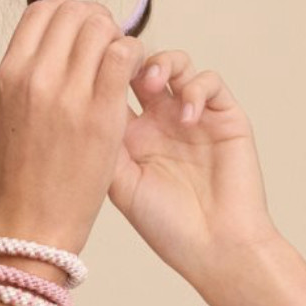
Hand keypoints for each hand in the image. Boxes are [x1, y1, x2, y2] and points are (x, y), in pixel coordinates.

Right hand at [0, 0, 145, 254]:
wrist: (29, 225)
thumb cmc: (20, 177)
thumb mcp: (9, 114)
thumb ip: (28, 77)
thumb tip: (55, 47)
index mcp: (8, 73)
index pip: (42, 9)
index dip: (70, 13)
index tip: (83, 34)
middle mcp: (34, 75)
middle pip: (76, 11)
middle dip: (99, 22)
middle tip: (109, 49)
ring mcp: (68, 92)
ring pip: (103, 27)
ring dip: (119, 39)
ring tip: (122, 69)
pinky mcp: (101, 113)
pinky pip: (125, 55)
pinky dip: (135, 58)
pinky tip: (135, 82)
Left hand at [106, 49, 285, 288]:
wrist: (214, 247)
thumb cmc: (164, 224)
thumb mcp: (118, 183)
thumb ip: (102, 141)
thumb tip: (79, 98)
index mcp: (129, 134)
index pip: (110, 86)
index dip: (101, 70)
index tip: (89, 66)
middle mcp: (159, 120)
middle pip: (141, 66)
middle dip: (130, 57)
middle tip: (120, 65)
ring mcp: (193, 116)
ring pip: (177, 64)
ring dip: (163, 64)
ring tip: (152, 84)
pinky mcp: (226, 118)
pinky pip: (210, 82)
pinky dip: (195, 89)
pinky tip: (185, 117)